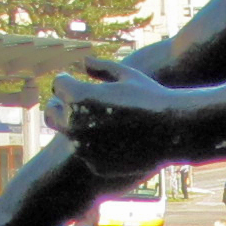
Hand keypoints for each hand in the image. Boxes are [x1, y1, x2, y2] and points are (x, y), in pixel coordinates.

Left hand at [47, 59, 187, 152]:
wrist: (173, 130)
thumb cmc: (151, 96)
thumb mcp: (127, 74)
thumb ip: (101, 67)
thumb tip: (83, 62)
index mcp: (78, 96)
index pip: (58, 85)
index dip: (68, 81)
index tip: (76, 82)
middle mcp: (74, 123)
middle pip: (51, 112)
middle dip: (60, 106)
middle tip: (70, 103)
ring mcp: (83, 147)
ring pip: (68, 135)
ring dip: (77, 126)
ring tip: (98, 120)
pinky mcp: (95, 163)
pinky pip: (86, 152)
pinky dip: (94, 145)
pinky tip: (114, 139)